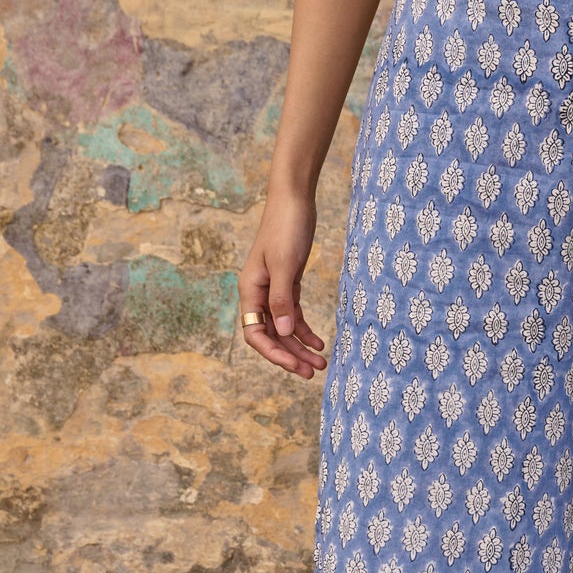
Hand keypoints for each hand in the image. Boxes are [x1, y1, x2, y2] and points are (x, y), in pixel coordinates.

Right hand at [239, 188, 327, 378]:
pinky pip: (294, 315)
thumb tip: (283, 333)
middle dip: (290, 356)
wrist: (294, 200)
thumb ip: (282, 300)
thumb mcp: (285, 265)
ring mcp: (273, 289)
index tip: (296, 366)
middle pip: (271, 336)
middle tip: (313, 373)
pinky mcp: (288, 283)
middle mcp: (258, 293)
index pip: (255, 334)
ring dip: (300, 347)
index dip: (274, 354)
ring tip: (321, 363)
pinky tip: (319, 343)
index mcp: (250, 290)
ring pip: (284, 328)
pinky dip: (305, 330)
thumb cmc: (286, 228)